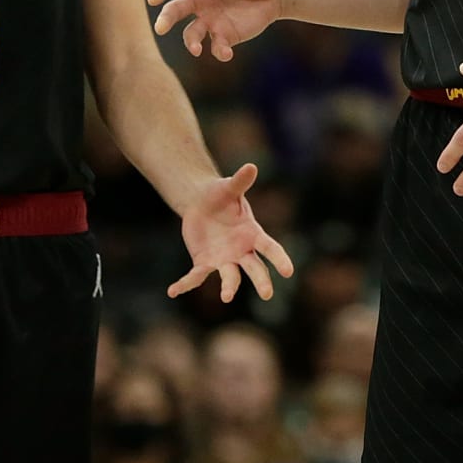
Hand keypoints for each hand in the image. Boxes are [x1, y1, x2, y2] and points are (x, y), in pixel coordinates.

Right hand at [148, 0, 279, 61]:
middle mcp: (198, 0)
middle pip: (175, 11)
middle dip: (166, 19)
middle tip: (160, 28)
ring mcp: (209, 19)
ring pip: (191, 33)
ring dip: (191, 42)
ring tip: (196, 49)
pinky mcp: (223, 35)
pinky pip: (216, 46)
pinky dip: (219, 52)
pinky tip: (226, 54)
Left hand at [167, 163, 294, 302]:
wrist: (201, 203)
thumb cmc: (221, 195)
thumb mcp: (229, 187)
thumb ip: (240, 181)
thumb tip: (251, 166)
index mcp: (252, 233)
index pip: (269, 247)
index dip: (279, 259)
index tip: (288, 272)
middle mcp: (241, 251)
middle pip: (254, 268)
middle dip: (261, 281)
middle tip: (267, 294)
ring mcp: (224, 260)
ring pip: (229, 276)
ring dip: (229, 287)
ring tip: (226, 297)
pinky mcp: (204, 263)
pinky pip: (196, 276)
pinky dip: (186, 284)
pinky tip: (173, 291)